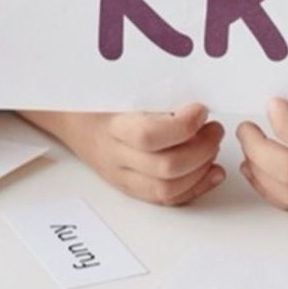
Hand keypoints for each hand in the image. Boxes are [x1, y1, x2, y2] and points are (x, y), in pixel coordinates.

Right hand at [39, 101, 225, 205]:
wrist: (73, 120)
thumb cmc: (101, 100)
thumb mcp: (122, 88)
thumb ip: (157, 95)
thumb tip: (198, 104)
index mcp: (111, 127)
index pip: (149, 136)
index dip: (183, 125)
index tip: (200, 109)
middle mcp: (116, 158)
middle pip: (165, 167)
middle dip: (201, 148)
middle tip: (214, 128)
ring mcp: (124, 178)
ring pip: (168, 189)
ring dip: (201, 169)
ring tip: (212, 145)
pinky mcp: (134, 189)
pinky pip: (167, 200)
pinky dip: (196, 187)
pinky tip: (212, 171)